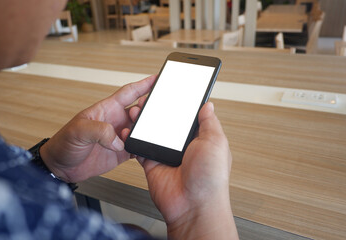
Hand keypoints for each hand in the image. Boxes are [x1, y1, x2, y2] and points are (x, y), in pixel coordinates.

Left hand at [40, 75, 155, 182]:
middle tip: (148, 114)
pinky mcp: (121, 152)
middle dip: (147, 110)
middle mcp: (115, 121)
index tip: (157, 79)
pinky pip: (138, 147)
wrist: (60, 167)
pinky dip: (144, 148)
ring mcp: (119, 137)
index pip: (129, 93)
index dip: (143, 85)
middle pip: (139, 110)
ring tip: (144, 134)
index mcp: (107, 109)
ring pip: (141, 129)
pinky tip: (146, 148)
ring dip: (145, 131)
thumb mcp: (79, 130)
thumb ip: (100, 130)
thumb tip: (119, 139)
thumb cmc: (64, 143)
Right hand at [122, 102, 238, 239]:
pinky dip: (132, 139)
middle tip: (149, 99)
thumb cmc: (210, 178)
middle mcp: (182, 146)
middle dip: (157, 110)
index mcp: (199, 139)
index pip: (187, 116)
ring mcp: (166, 154)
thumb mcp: (216, 142)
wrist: (193, 205)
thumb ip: (209, 122)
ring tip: (137, 110)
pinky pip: (139, 148)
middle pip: (166, 122)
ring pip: (151, 132)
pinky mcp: (152, 163)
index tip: (170, 91)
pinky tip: (129, 130)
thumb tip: (208, 105)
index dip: (179, 104)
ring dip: (143, 121)